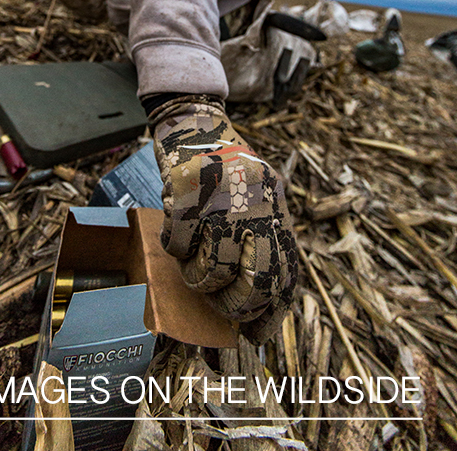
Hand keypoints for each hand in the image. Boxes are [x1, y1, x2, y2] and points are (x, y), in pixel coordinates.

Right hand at [150, 96, 296, 342]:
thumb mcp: (259, 197)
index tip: (254, 335)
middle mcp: (255, 205)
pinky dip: (172, 245)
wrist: (197, 120)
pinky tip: (174, 231)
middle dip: (233, 305)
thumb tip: (259, 305)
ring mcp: (221, 200)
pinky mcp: (186, 193)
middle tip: (218, 302)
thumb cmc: (227, 167)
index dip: (270, 313)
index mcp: (277, 208)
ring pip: (210, 270)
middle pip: (252, 283)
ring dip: (196, 276)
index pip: (285, 275)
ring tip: (191, 261)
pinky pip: (176, 245)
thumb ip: (264, 239)